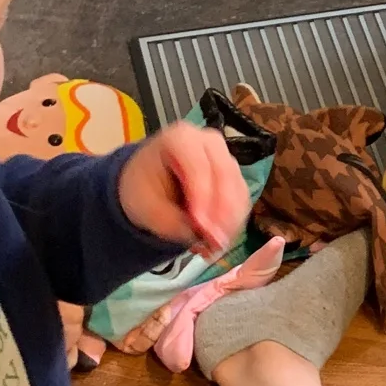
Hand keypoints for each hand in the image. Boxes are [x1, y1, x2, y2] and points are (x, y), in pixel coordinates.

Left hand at [117, 124, 245, 254]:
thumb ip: (170, 220)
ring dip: (230, 221)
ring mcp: (226, 157)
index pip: (198, 166)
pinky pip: (242, 199)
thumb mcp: (145, 205)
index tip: (201, 228)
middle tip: (214, 243)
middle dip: (222, 212)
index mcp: (181, 138)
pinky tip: (219, 239)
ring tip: (214, 247)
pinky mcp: (235, 175)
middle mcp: (209, 142)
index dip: (202, 198)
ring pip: (238, 188)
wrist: (148, 181)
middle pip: (225, 174)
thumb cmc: (143, 187)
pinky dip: (233, 222)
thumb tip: (200, 234)